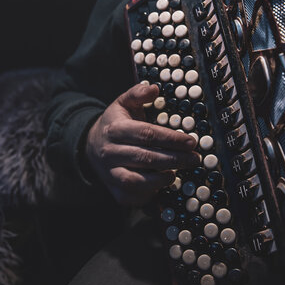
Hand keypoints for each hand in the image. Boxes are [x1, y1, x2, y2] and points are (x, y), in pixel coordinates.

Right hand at [85, 83, 199, 206]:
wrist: (90, 146)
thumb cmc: (115, 124)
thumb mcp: (123, 104)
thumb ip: (138, 94)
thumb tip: (154, 88)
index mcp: (115, 130)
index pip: (146, 134)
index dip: (171, 138)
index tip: (191, 141)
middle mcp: (110, 153)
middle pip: (145, 157)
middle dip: (174, 159)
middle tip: (194, 159)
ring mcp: (110, 173)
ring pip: (135, 180)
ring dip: (160, 179)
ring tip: (176, 174)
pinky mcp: (113, 190)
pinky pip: (131, 196)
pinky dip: (148, 194)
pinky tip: (162, 185)